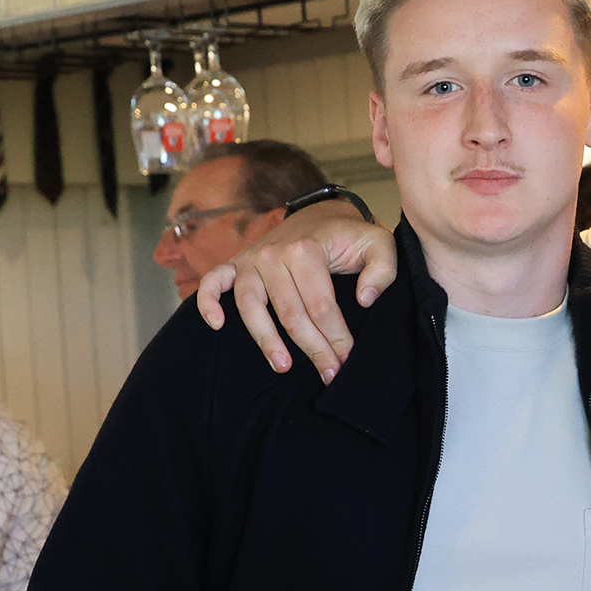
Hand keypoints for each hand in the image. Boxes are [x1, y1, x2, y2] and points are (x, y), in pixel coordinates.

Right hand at [195, 202, 398, 379]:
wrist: (320, 216)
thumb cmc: (349, 238)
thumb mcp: (379, 244)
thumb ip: (382, 270)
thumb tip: (364, 300)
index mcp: (308, 250)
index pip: (321, 306)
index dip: (335, 337)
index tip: (346, 360)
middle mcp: (275, 254)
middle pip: (290, 313)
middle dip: (311, 348)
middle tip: (327, 374)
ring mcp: (252, 260)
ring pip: (251, 306)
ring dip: (266, 339)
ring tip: (283, 366)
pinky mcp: (235, 264)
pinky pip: (212, 283)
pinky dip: (208, 303)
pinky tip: (217, 326)